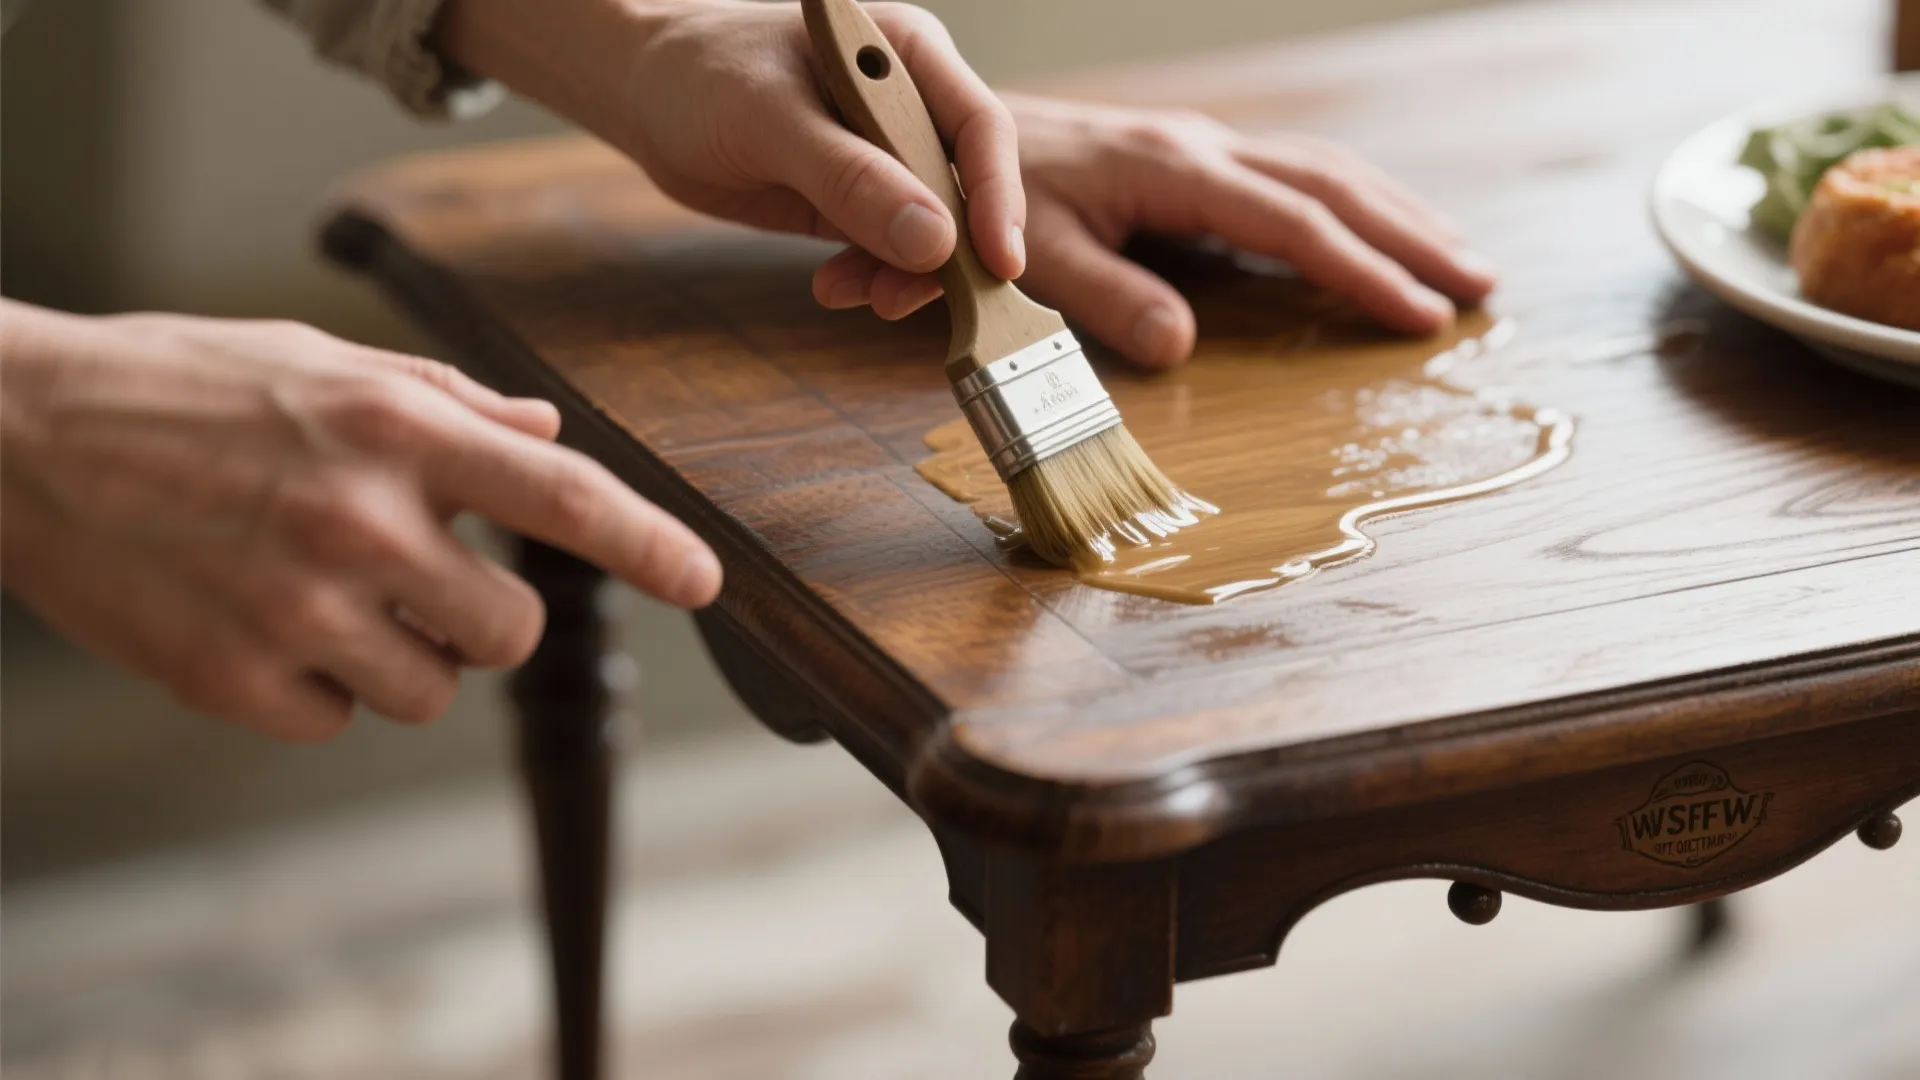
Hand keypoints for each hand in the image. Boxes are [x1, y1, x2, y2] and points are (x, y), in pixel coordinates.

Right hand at [0, 302, 720, 739]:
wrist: (14, 435)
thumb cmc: (180, 384)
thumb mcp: (322, 359)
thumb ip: (450, 404)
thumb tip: (546, 435)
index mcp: (396, 431)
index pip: (567, 501)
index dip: (653, 546)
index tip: (708, 584)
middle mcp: (361, 522)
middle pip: (511, 632)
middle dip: (485, 616)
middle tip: (423, 578)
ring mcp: (296, 609)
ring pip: (433, 689)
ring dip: (404, 656)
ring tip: (324, 594)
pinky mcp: (233, 680)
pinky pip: (338, 719)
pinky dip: (319, 687)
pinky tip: (264, 624)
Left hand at [436, 0, 1025, 282]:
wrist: (642, 94)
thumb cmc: (701, 75)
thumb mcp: (771, 121)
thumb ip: (851, 179)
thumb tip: (934, 242)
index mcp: (905, 54)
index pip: (978, 127)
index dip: (995, 195)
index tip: (999, 261)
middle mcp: (909, 105)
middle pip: (965, 187)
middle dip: (950, 251)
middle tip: (915, 298)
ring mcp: (885, 156)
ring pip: (930, 229)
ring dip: (906, 274)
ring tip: (868, 301)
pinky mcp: (857, 200)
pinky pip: (888, 249)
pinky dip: (872, 276)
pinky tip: (838, 289)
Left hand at [815, 94, 1498, 366]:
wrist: (940, 135)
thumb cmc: (982, 201)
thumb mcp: (1031, 258)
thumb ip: (1102, 298)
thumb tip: (1182, 347)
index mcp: (1171, 168)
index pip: (1291, 220)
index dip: (1360, 268)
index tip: (1421, 314)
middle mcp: (1199, 147)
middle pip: (1332, 185)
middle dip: (1410, 235)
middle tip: (1481, 286)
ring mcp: (1199, 148)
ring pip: (1323, 172)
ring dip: (1396, 216)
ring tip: (1461, 263)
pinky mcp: (1190, 160)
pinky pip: (1291, 178)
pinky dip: (1349, 207)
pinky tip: (1377, 234)